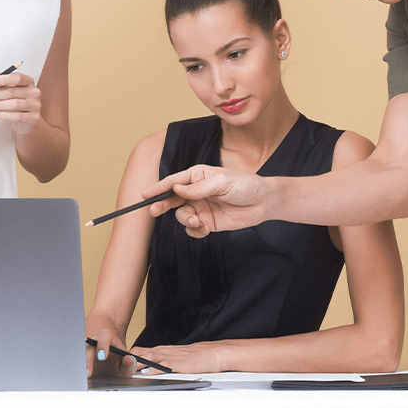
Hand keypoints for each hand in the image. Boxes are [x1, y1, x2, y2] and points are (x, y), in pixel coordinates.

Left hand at [0, 70, 42, 134]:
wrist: (28, 121)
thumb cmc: (18, 104)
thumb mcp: (9, 91)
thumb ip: (1, 83)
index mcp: (29, 82)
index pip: (17, 78)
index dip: (2, 79)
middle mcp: (34, 92)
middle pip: (12, 91)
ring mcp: (36, 105)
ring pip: (14, 104)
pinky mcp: (34, 117)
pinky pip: (17, 116)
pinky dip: (3, 115)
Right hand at [85, 323, 138, 379]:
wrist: (114, 367)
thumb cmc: (120, 362)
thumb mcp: (127, 363)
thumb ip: (130, 362)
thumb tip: (129, 359)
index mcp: (108, 339)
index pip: (104, 335)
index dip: (102, 344)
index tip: (102, 357)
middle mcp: (95, 344)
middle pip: (88, 346)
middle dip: (87, 359)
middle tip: (89, 373)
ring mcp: (87, 353)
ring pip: (81, 356)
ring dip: (82, 368)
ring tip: (85, 379)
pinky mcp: (82, 363)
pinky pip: (78, 366)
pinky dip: (80, 374)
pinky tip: (83, 382)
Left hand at [129, 341, 225, 375]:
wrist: (213, 353)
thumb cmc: (196, 357)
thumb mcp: (178, 356)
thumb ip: (165, 359)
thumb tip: (151, 367)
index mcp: (165, 350)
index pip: (144, 350)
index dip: (132, 354)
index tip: (120, 358)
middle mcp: (167, 352)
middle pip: (145, 352)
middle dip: (131, 358)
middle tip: (119, 362)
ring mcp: (173, 357)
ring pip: (152, 358)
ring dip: (139, 362)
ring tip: (128, 366)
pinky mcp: (180, 365)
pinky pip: (164, 367)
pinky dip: (154, 370)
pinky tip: (147, 373)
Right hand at [143, 164, 271, 237]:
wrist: (263, 202)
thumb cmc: (245, 185)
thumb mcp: (222, 182)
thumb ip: (199, 187)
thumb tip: (176, 188)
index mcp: (198, 176)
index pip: (174, 181)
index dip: (159, 187)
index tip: (145, 194)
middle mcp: (196, 191)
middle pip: (172, 199)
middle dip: (162, 205)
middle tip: (154, 211)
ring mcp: (201, 207)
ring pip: (181, 215)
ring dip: (185, 220)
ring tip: (197, 221)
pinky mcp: (207, 222)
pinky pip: (192, 229)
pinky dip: (194, 231)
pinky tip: (205, 229)